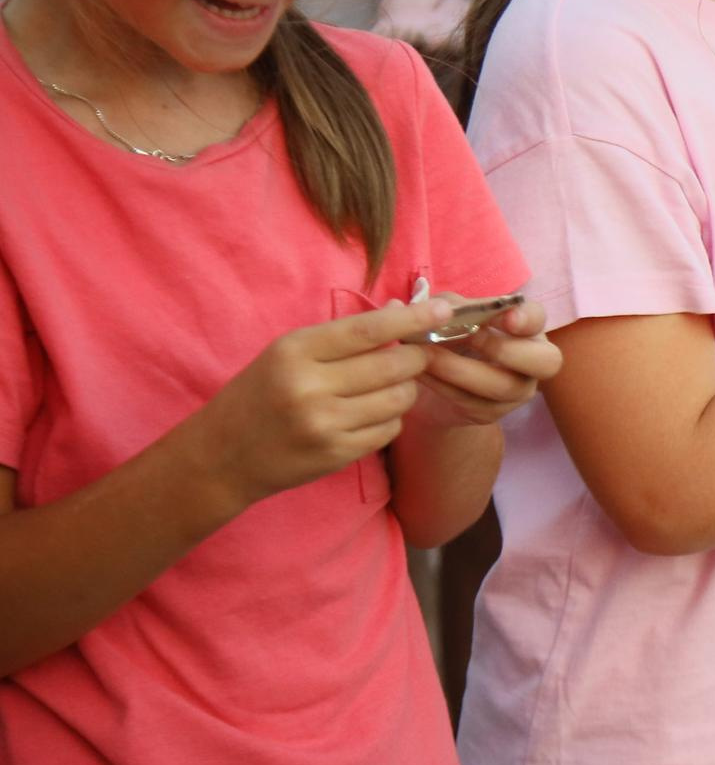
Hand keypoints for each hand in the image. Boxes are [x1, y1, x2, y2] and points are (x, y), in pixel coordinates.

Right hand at [189, 298, 447, 505]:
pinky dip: (391, 418)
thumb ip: (343, 334)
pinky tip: (372, 413)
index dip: (413, 318)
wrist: (221, 456)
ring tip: (390, 386)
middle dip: (417, 358)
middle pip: (394, 366)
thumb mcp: (288, 353)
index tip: (444, 309)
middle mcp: (309, 387)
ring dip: (406, 390)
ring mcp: (324, 424)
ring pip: (398, 399)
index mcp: (295, 351)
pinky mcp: (336, 454)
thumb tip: (401, 309)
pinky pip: (388, 430)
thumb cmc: (260, 393)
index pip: (369, 330)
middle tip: (418, 355)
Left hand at [408, 301, 560, 431]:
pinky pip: (473, 402)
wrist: (438, 381)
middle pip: (546, 361)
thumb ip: (449, 307)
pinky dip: (444, 385)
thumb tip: (438, 307)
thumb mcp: (451, 316)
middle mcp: (533, 361)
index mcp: (527, 329)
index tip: (506, 316)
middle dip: (507, 348)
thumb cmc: (452, 338)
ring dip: (462, 369)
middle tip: (469, 337)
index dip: (526, 318)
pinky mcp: (492, 413)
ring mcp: (517, 391)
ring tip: (427, 356)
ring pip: (504, 386)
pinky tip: (422, 373)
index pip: (539, 319)